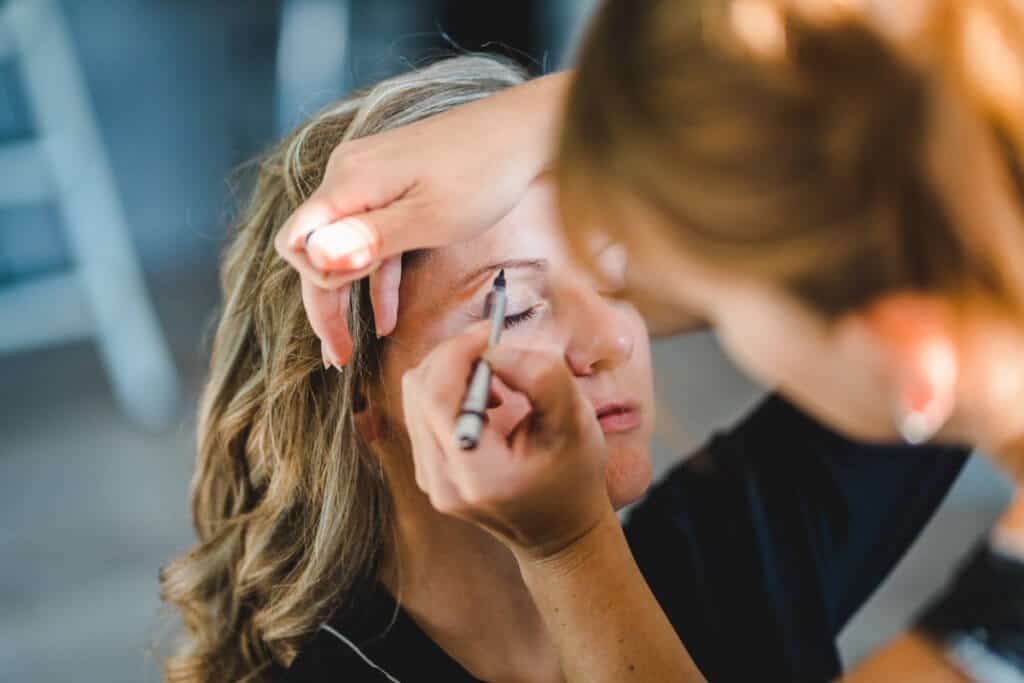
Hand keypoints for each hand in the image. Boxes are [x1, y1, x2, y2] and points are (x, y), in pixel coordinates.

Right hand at [274, 73, 567, 366]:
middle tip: (337, 358)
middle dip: (324, 304)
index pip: (297, 243)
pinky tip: (386, 319)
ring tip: (351, 348)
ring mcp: (371, 178)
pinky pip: (372, 236)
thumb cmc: (483, 175)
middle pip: (315, 248)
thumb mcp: (430, 219)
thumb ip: (370, 240)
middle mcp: (349, 176)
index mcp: (349, 183)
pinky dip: (376, 275)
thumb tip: (317, 259)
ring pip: (343, 245)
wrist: (526, 132)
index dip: (315, 287)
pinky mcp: (394, 183)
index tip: (348, 320)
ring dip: (347, 295)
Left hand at [400, 322, 611, 559]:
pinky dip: (448, 392)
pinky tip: (486, 403)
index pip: (438, 396)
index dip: (458, 351)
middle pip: (419, 391)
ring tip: (498, 385)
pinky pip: (422, 413)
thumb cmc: (574, 476)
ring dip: (452, 373)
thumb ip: (540, 378)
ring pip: (415, 397)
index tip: (490, 331)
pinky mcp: (428, 474)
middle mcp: (442, 482)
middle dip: (454, 355)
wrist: (560, 532)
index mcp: (478, 475)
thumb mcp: (574, 422)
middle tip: (494, 346)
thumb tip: (493, 350)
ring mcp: (430, 481)